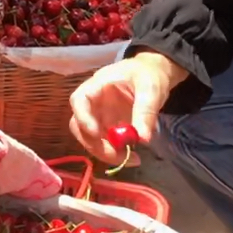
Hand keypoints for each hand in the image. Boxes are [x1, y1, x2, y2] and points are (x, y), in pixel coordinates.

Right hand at [70, 50, 187, 164]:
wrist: (154, 73)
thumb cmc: (149, 74)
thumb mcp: (151, 89)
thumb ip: (146, 111)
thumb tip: (143, 139)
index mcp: (98, 85)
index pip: (79, 100)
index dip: (83, 118)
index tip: (96, 134)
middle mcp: (93, 103)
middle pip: (79, 126)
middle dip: (95, 144)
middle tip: (119, 156)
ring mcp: (99, 116)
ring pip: (90, 139)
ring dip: (106, 153)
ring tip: (132, 159)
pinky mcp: (108, 127)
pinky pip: (104, 143)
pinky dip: (115, 153)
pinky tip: (133, 156)